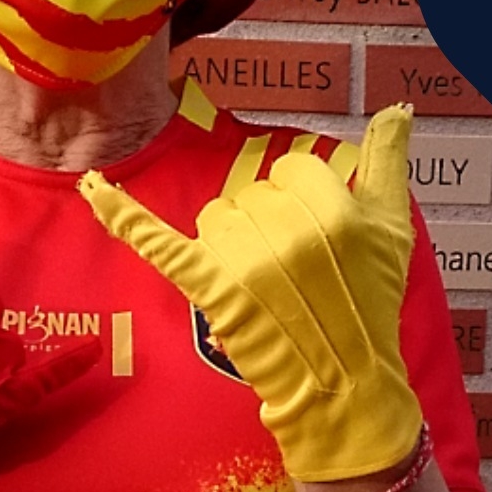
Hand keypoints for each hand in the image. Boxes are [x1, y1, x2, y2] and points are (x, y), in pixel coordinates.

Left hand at [79, 105, 421, 481]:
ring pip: (216, 217)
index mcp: (336, 209)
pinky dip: (123, 216)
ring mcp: (247, 262)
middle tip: (292, 271)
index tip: (315, 238)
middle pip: (252, 193)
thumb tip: (398, 107)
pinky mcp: (211, 289)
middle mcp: (291, 231)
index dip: (301, 198)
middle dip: (266, 225)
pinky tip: (93, 188)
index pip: (293, 169)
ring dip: (231, 244)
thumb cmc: (370, 306)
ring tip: (260, 284)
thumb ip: (390, 161)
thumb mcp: (394, 230)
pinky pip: (158, 242)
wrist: (345, 384)